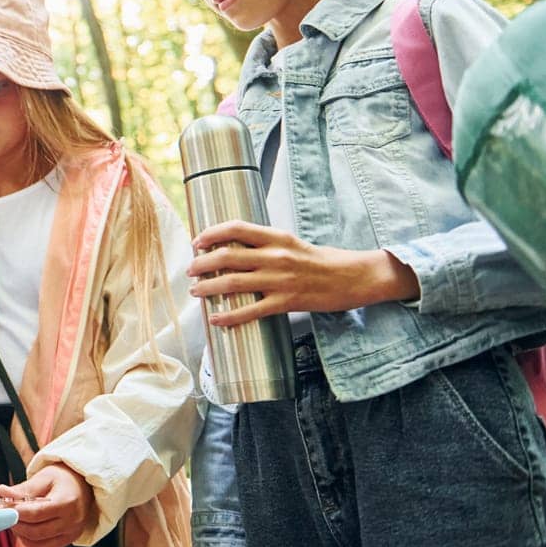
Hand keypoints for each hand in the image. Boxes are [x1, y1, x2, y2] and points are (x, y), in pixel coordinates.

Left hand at [0, 463, 96, 546]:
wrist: (84, 486)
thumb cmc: (64, 479)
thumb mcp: (44, 477)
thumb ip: (23, 488)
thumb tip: (2, 492)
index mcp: (68, 502)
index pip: (37, 513)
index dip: (16, 512)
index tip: (2, 508)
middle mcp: (72, 521)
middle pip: (36, 532)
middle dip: (16, 524)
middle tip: (5, 514)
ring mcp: (71, 534)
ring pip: (39, 545)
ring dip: (21, 535)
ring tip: (15, 521)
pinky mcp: (68, 541)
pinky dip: (30, 543)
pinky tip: (25, 530)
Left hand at [188, 221, 418, 325]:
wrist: (355, 277)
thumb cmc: (322, 260)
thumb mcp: (291, 243)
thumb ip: (265, 244)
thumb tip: (233, 247)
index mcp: (277, 237)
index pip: (235, 228)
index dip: (210, 234)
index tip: (196, 242)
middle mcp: (276, 256)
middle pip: (226, 256)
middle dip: (201, 264)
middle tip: (189, 271)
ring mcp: (280, 280)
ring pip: (233, 282)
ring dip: (208, 287)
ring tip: (195, 291)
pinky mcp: (287, 302)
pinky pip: (250, 310)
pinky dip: (229, 315)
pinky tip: (216, 318)